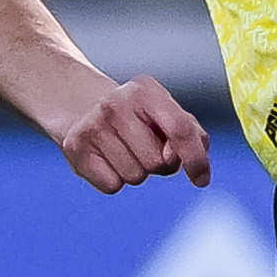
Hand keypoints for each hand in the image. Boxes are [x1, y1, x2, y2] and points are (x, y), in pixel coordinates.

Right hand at [48, 72, 212, 193]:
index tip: (201, 179)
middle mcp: (116, 104)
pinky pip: (112, 186)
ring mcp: (93, 125)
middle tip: (145, 148)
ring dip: (136, 171)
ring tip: (124, 151)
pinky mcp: (75, 148)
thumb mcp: (166, 113)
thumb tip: (185, 159)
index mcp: (146, 90)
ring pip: (135, 177)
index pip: (180, 129)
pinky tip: (106, 159)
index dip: (195, 159)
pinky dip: (114, 180)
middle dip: (159, 164)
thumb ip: (189, 135)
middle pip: (157, 162)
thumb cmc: (136, 117)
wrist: (81, 108)